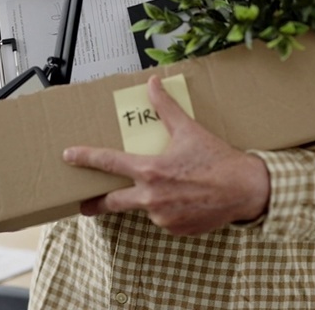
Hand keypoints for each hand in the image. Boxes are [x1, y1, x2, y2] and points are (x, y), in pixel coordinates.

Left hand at [62, 75, 270, 235]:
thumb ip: (165, 108)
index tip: (69, 156)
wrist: (245, 189)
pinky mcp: (175, 229)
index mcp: (150, 171)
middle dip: (95, 204)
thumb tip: (152, 84)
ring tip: (176, 187)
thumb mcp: (189, 129)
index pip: (109, 162)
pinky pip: (164, 219)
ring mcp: (162, 217)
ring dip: (151, 199)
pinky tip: (187, 199)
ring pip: (146, 207)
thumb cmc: (218, 160)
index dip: (86, 157)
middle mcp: (152, 197)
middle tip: (84, 204)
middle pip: (113, 202)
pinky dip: (170, 209)